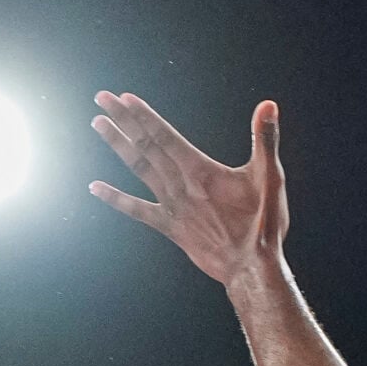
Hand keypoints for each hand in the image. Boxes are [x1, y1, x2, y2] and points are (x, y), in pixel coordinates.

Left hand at [90, 94, 287, 285]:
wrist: (251, 267)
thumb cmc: (262, 223)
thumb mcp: (271, 177)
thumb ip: (265, 139)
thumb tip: (268, 106)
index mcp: (201, 171)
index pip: (166, 136)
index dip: (144, 115)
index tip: (124, 98)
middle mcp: (180, 185)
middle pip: (146, 146)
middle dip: (123, 120)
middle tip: (102, 99)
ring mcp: (172, 206)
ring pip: (139, 168)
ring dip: (118, 145)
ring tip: (98, 124)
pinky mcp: (170, 227)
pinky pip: (137, 210)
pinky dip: (115, 198)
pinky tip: (95, 188)